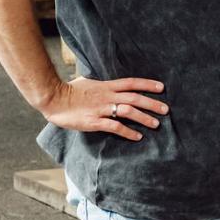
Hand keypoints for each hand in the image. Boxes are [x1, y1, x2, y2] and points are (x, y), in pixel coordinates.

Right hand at [40, 75, 168, 141]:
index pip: (132, 82)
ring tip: (156, 124)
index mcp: (107, 85)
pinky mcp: (94, 121)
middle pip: (135, 97)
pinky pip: (115, 127)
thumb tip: (111, 84)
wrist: (53, 98)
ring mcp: (101, 108)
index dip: (147, 84)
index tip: (162, 87)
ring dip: (144, 118)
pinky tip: (137, 137)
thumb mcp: (89, 82)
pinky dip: (128, 132)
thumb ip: (103, 85)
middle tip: (166, 110)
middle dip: (152, 103)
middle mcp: (107, 95)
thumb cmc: (70, 91)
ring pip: (128, 111)